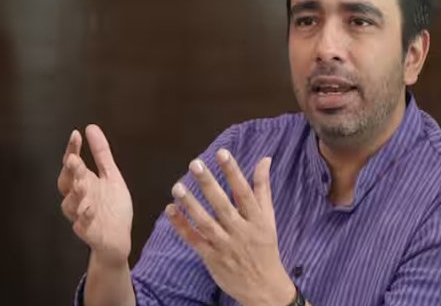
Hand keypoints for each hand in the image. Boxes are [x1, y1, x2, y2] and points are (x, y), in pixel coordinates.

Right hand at [58, 124, 133, 267]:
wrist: (117, 238)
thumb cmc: (111, 207)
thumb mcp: (111, 176)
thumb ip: (101, 154)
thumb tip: (91, 127)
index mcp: (83, 182)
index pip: (73, 164)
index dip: (72, 149)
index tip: (76, 134)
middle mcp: (78, 197)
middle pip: (67, 182)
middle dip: (70, 171)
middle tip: (74, 159)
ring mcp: (81, 215)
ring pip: (70, 204)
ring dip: (75, 194)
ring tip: (82, 183)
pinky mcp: (87, 232)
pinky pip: (82, 225)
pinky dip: (83, 218)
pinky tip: (89, 209)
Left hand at [165, 149, 295, 305]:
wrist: (264, 287)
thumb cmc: (266, 247)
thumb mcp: (269, 218)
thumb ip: (263, 188)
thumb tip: (265, 159)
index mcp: (257, 219)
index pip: (244, 192)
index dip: (233, 172)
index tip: (221, 153)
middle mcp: (241, 231)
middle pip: (223, 205)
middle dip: (208, 184)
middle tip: (195, 165)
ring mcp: (225, 246)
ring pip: (206, 223)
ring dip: (191, 204)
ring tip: (178, 187)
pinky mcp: (211, 258)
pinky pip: (194, 240)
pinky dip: (182, 226)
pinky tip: (171, 210)